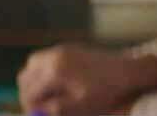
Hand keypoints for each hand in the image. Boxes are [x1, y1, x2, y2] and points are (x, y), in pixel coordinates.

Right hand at [18, 44, 156, 115]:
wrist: (130, 72)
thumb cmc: (106, 93)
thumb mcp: (78, 108)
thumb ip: (53, 110)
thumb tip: (35, 112)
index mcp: (55, 71)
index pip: (28, 92)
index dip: (30, 108)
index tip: (37, 115)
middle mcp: (55, 56)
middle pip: (26, 77)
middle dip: (29, 93)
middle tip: (39, 107)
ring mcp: (62, 49)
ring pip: (34, 65)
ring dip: (36, 81)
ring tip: (49, 96)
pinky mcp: (70, 48)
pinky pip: (47, 59)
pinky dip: (46, 72)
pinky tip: (61, 84)